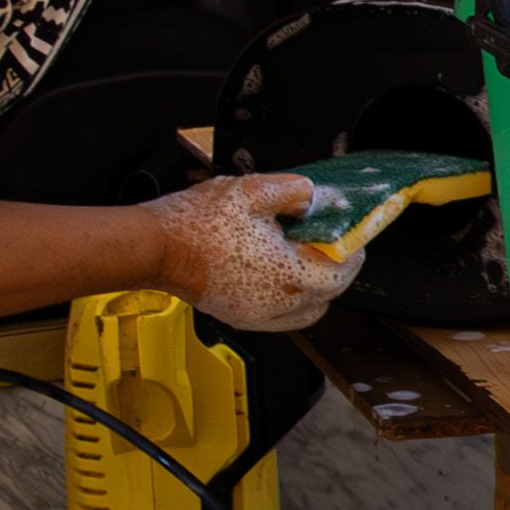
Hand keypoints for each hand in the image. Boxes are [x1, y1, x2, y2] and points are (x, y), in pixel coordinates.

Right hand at [143, 168, 349, 332]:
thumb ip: (292, 191)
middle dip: (334, 271)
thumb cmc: (197, 223)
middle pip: (327, 295)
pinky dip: (290, 302)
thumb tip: (312, 195)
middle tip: (328, 247)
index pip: (339, 274)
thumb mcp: (251, 191)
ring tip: (304, 262)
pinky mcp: (240, 318)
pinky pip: (281, 318)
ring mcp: (258, 315)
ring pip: (306, 311)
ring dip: (314, 291)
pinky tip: (279, 278)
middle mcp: (277, 301)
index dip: (351, 257)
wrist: (158, 247)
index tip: (352, 242)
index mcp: (287, 271)